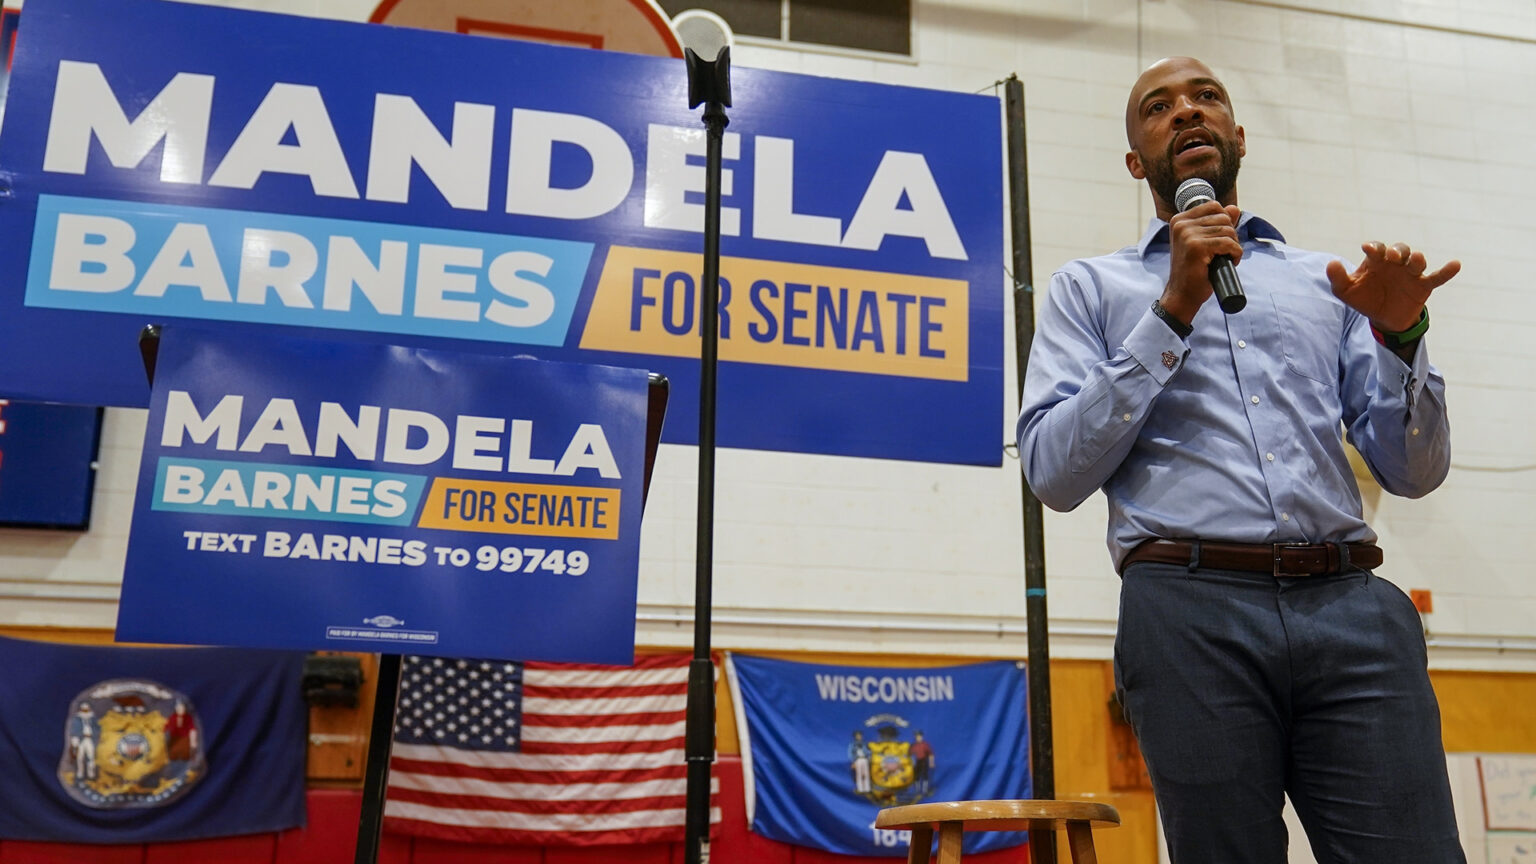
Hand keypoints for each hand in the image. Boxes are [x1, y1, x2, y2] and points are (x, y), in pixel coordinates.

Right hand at [1160, 202, 1242, 323]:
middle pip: (1223, 217)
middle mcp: (1181, 224)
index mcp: (1179, 220)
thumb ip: (1218, 223)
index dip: (1224, 222)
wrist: (1182, 294)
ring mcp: (1187, 234)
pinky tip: (1228, 262)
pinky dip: (1235, 254)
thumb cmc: (1194, 270)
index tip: (1217, 240)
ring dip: (1233, 246)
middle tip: (1222, 252)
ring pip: (1228, 230)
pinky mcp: (1196, 247)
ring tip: (1223, 259)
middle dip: (1230, 235)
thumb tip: (1234, 208)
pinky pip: (1229, 243)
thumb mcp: (1204, 242)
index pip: (1214, 206)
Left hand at [1325, 241, 1459, 332]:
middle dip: (1397, 251)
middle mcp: (1395, 263)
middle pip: (1400, 250)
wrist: (1382, 318)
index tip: (1368, 249)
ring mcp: (1410, 273)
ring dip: (1417, 259)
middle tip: (1393, 256)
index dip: (1373, 248)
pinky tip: (1455, 264)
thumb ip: (1338, 278)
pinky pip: (1438, 277)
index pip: (1376, 248)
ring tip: (1416, 260)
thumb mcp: (1346, 291)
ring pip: (1417, 261)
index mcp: (1376, 261)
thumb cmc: (1364, 298)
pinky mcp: (1423, 286)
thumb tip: (1331, 263)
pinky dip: (1447, 271)